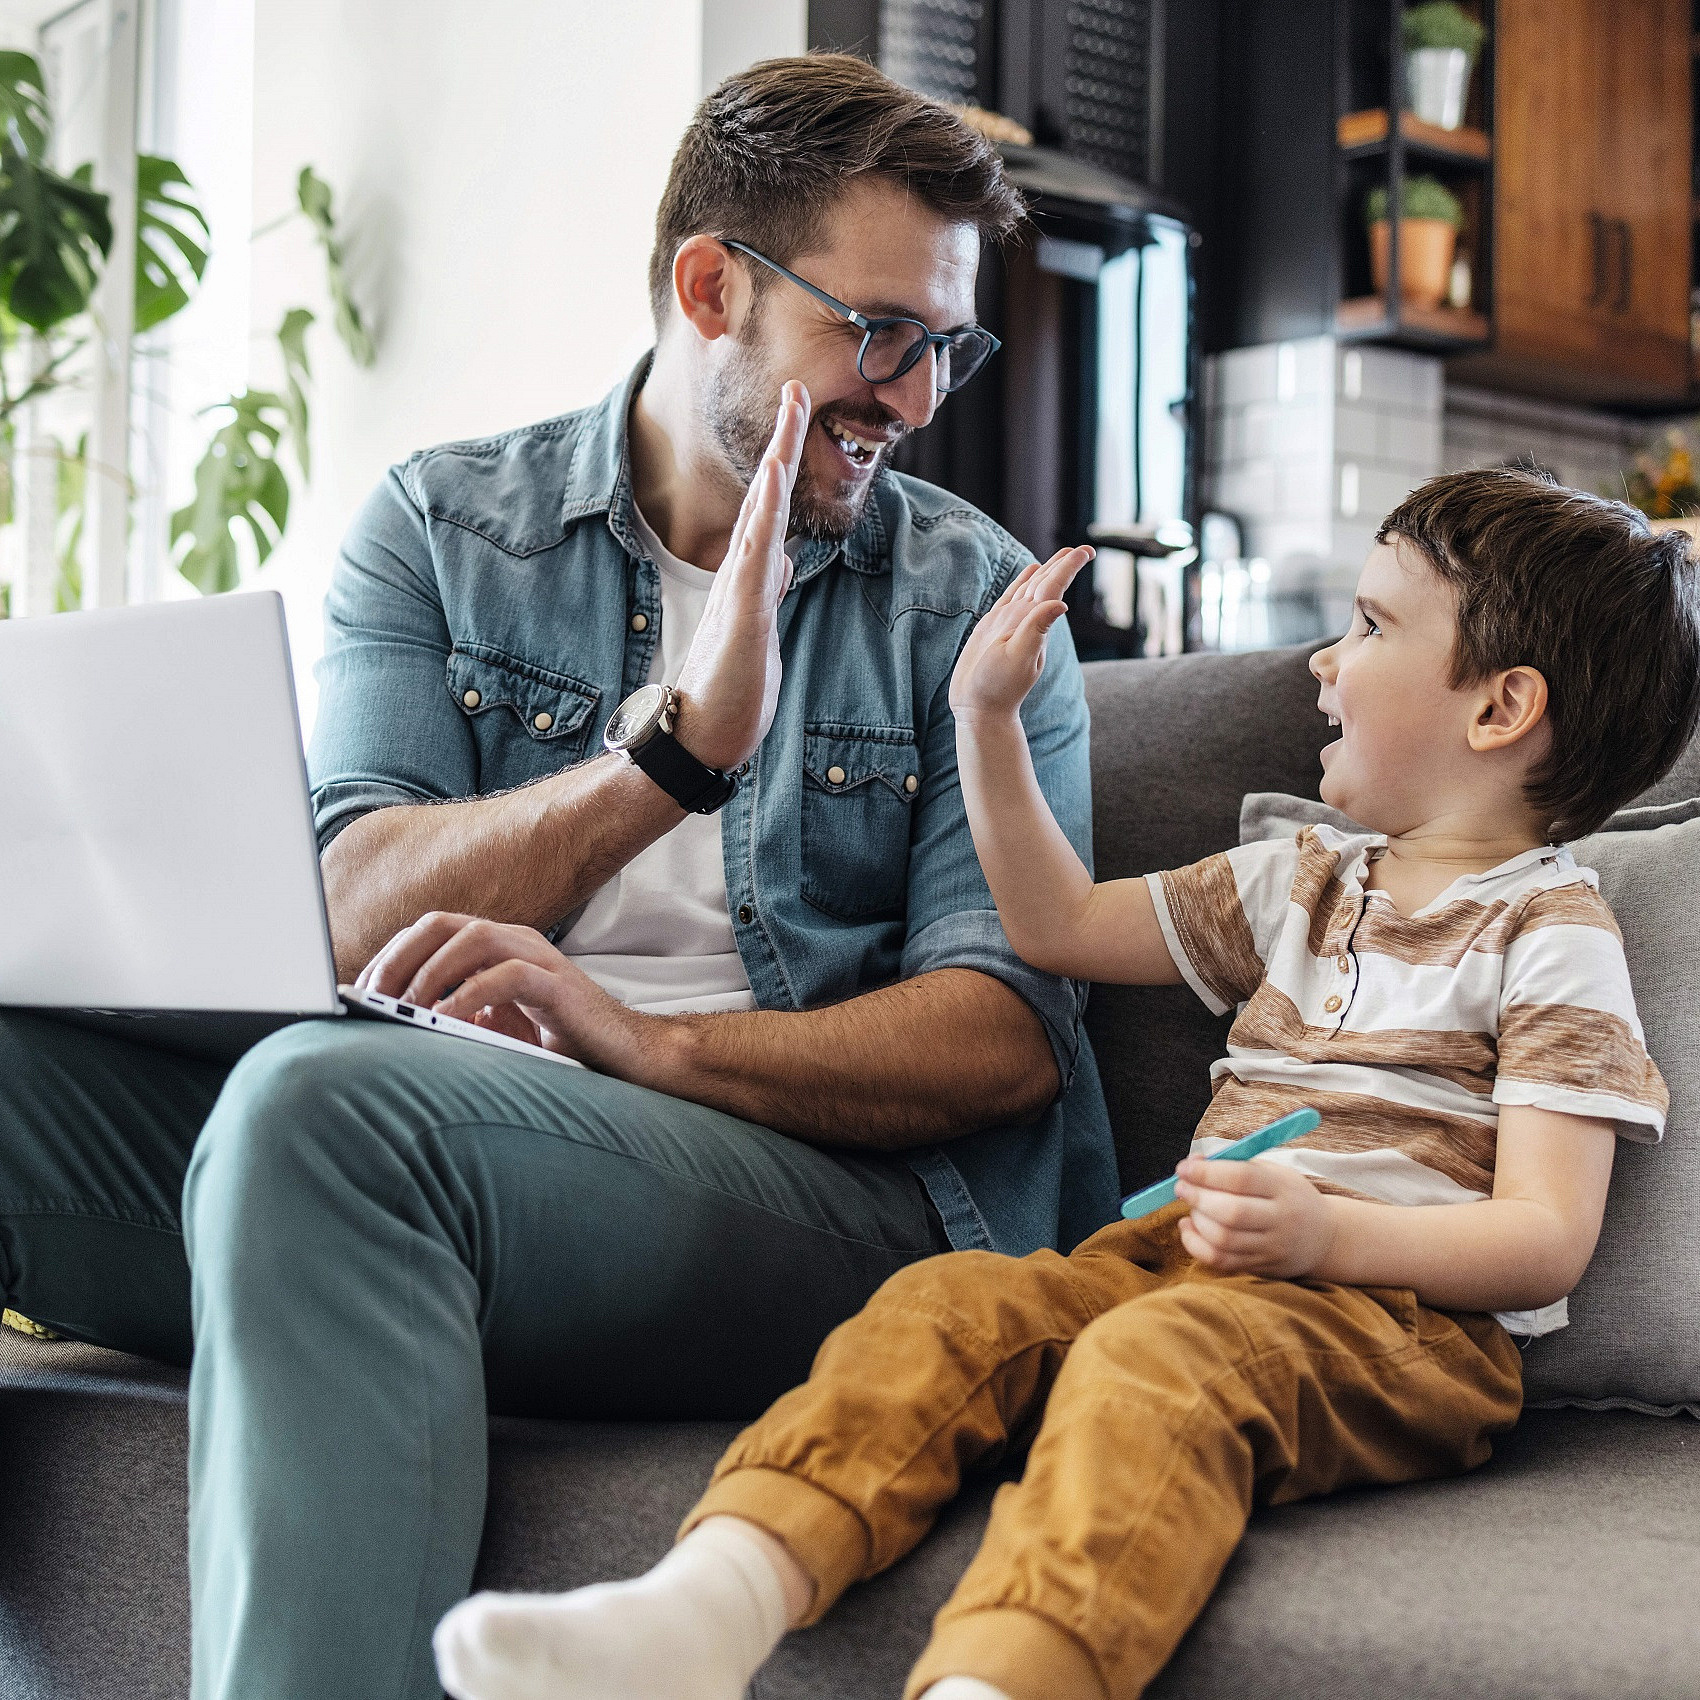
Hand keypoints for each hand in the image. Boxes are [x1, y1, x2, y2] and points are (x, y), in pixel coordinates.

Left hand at [353, 911, 641, 1067]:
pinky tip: (447, 1018)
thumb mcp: (496, 1025)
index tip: (363, 988)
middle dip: (401, 957)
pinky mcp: (559, 985)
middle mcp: (516, 941)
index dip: (392, 953)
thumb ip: (455, 1013)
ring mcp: (540, 958)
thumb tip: (397, 1018)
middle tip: (376, 996)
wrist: (624, 1055)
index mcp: (497, 946)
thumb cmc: (558, 1043)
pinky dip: (470, 993)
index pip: (431, 930)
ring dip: (431, 970)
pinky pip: (508, 975)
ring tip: (406, 1005)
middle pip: (444, 925)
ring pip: (474, 937)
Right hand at [673, 381, 810, 770]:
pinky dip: (766, 521)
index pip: (773, 510)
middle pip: (767, 498)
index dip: (785, 463)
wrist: (700, 740)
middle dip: (782, 442)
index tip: (797, 418)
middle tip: (794, 389)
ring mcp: (741, 594)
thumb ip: (767, 592)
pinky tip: (774, 491)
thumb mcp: (760, 634)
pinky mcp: (743, 618)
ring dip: (775, 468)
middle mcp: (744, 576)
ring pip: (762, 518)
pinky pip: (756, 560)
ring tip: (788, 420)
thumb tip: (783, 560)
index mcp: (753, 579)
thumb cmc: (729, 694)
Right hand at [949, 547, 1090, 720]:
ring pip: (1031, 589)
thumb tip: (1061, 604)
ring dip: (1046, 572)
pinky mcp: (993, 629)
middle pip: (1046, 585)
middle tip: (1083, 549)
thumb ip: (1036, 630)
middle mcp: (1023, 621)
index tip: (1085, 551)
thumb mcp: (1018, 658)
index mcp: (1032, 624)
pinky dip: (1022, 583)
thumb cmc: (996, 688)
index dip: (1068, 568)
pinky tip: (1029, 575)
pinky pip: (1011, 598)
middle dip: (1063, 566)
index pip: (1053, 588)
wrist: (979, 709)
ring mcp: (1009, 624)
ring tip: (1060, 556)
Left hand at [1174, 1156, 1335, 1277]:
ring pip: (1223, 1239)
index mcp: (1282, 1188)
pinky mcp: (1261, 1267)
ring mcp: (1271, 1248)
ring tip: (1192, 1207)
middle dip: (1197, 1198)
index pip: (1241, 1178)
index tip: (1184, 1167)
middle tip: (1181, 1187)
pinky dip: (1195, 1244)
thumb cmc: (1287, 1195)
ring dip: (1196, 1220)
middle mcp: (1280, 1220)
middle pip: (1231, 1213)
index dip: (1207, 1172)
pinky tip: (1189, 1228)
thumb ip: (1234, 1165)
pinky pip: (1220, 1261)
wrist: (1323, 1237)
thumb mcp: (1272, 1172)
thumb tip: (1193, 1163)